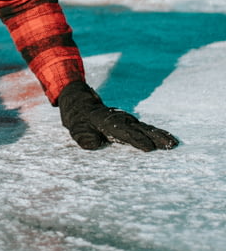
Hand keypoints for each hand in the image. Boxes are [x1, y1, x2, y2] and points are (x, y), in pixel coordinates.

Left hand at [57, 81, 178, 151]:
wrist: (79, 102)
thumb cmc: (78, 119)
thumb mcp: (75, 128)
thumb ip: (83, 136)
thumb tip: (92, 144)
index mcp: (106, 122)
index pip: (123, 132)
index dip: (136, 139)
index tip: (149, 148)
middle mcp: (119, 120)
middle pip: (139, 129)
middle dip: (155, 137)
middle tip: (171, 145)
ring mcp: (126, 120)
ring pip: (145, 128)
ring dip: (159, 135)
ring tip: (173, 143)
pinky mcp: (130, 123)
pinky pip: (145, 128)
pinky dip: (157, 133)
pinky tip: (167, 139)